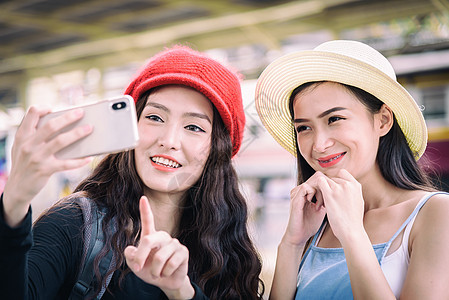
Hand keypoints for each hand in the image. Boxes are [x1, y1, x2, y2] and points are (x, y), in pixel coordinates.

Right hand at [2, 106, 91, 226]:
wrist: (17, 188)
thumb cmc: (24, 163)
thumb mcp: (22, 146)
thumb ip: (34, 135)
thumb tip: (60, 124)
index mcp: (23, 136)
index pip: (31, 114)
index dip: (44, 108)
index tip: (54, 108)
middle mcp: (28, 144)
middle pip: (51, 126)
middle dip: (68, 117)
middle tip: (81, 112)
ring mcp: (37, 157)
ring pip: (60, 141)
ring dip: (77, 134)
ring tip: (89, 129)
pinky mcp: (45, 170)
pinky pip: (66, 163)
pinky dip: (79, 160)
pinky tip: (88, 157)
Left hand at [124, 196, 194, 298]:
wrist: (166, 283)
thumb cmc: (150, 271)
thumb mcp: (135, 265)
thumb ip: (130, 256)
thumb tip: (132, 250)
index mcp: (151, 236)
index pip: (148, 221)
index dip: (145, 210)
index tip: (142, 198)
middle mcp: (163, 237)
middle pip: (148, 240)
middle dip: (140, 256)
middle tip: (137, 269)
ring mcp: (174, 243)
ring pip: (159, 258)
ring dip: (154, 271)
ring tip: (157, 273)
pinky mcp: (183, 252)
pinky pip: (170, 264)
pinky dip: (164, 274)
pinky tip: (167, 273)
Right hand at [282, 172, 326, 246]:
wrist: (300, 236)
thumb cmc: (310, 224)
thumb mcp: (322, 208)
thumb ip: (326, 198)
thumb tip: (339, 191)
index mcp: (306, 191)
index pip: (320, 178)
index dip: (329, 185)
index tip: (333, 198)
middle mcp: (301, 190)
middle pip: (318, 177)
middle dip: (327, 187)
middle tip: (328, 201)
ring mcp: (297, 193)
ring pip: (313, 180)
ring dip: (321, 191)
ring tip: (322, 205)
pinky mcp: (295, 199)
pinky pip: (305, 187)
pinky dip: (314, 194)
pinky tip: (317, 205)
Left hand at [316, 169, 364, 244]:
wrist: (351, 231)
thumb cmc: (353, 220)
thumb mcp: (357, 201)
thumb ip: (351, 191)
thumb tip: (346, 185)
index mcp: (356, 185)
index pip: (342, 173)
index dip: (335, 180)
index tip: (332, 189)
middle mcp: (348, 184)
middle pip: (332, 177)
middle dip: (328, 186)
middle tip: (326, 199)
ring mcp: (339, 188)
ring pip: (325, 179)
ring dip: (321, 188)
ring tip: (322, 201)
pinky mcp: (330, 193)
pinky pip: (320, 182)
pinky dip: (316, 188)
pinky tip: (316, 198)